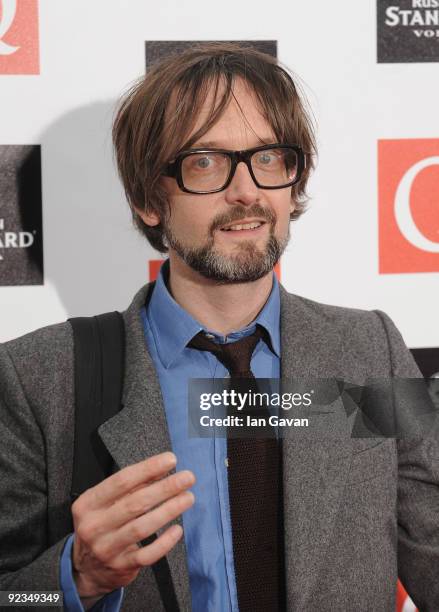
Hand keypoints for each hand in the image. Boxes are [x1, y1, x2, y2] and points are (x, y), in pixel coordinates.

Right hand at [71, 452, 194, 602]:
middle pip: (135, 503)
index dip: (148, 468)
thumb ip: (129, 487)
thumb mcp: (104, 503)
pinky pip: (147, 555)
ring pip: (142, 527)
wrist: (84, 569)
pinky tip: (178, 530)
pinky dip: (164, 542)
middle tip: (188, 478)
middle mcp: (94, 526)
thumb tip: (160, 469)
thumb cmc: (101, 525)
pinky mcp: (120, 567)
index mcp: (89, 503)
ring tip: (188, 498)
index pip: (121, 481)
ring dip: (169, 510)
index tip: (170, 460)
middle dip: (165, 488)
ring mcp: (107, 548)